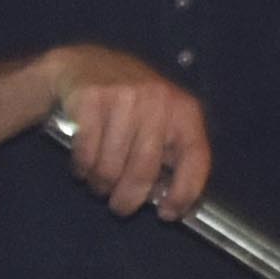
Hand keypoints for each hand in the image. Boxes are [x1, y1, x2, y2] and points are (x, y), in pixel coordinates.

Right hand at [42, 48, 208, 219]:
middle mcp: (158, 101)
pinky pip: (86, 151)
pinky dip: (83, 168)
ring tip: (99, 185)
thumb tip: (173, 202)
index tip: (168, 214)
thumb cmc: (129, 103)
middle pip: (146, 168)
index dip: (184, 192)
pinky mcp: (91, 98)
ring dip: (102, 184)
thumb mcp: (160, 119)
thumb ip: (170, 152)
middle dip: (130, 198)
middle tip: (120, 208)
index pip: (196, 158)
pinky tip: (83, 168)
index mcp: (185, 110)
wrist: (83, 64)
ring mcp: (124, 97)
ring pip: (112, 164)